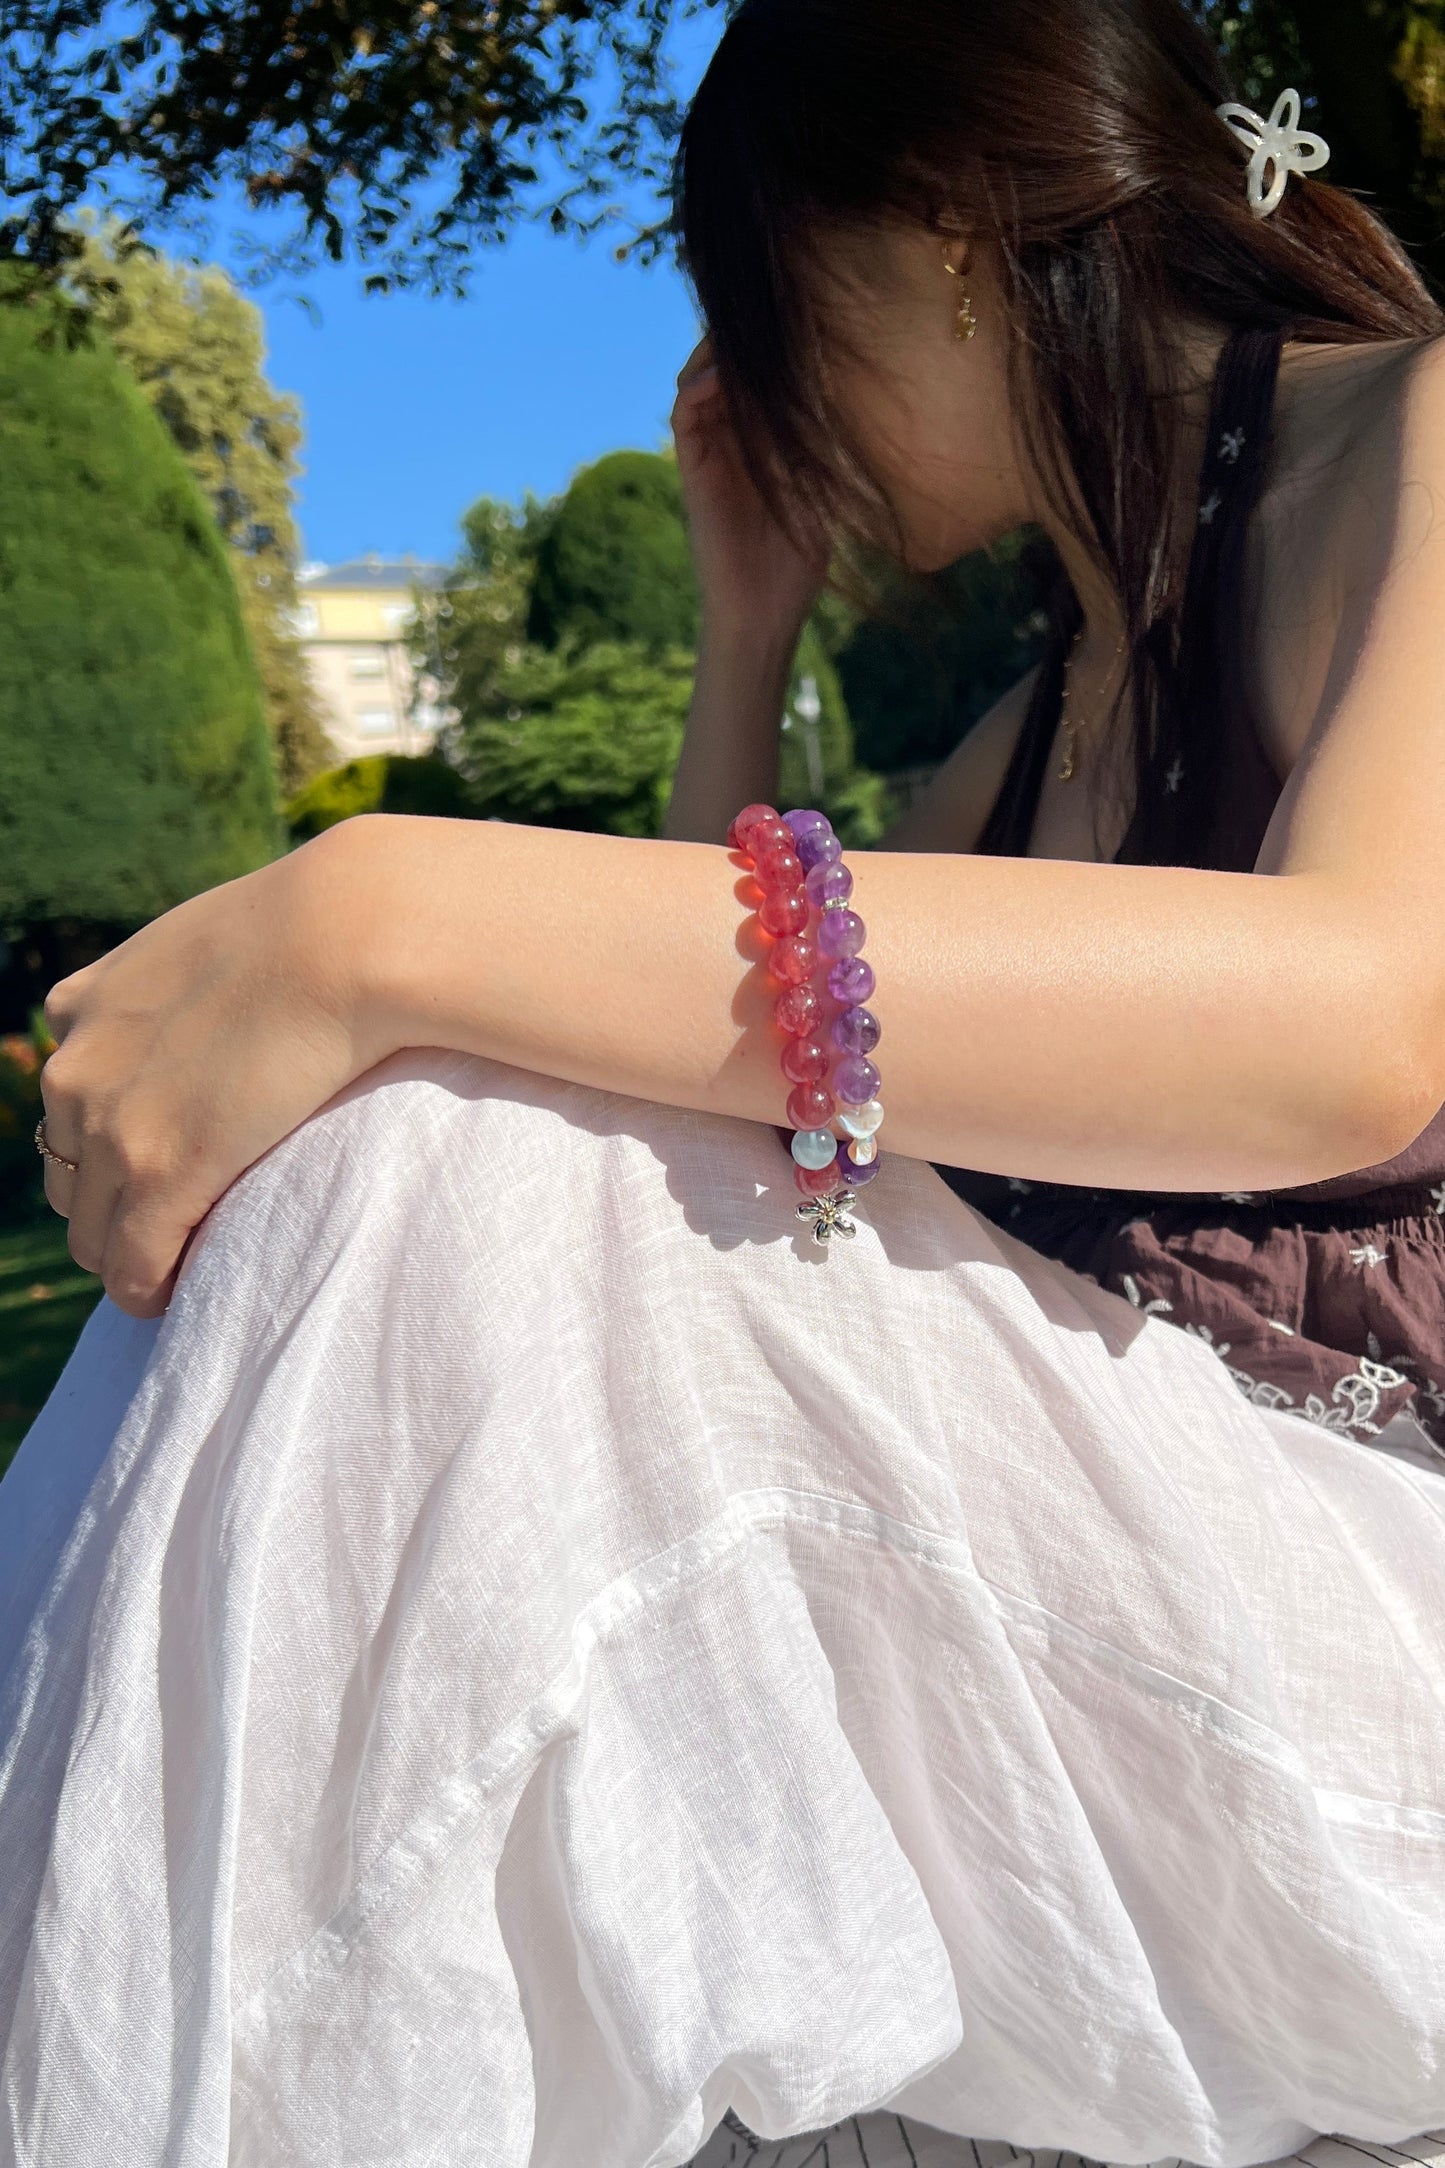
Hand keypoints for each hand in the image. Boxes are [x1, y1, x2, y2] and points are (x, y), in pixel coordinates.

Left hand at [36, 826, 392, 1318]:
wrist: (346, 932)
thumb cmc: (317, 924)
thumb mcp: (218, 936)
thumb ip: (193, 976)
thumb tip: (246, 992)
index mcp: (85, 1005)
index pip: (69, 1106)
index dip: (116, 1143)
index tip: (167, 1161)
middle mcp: (79, 1067)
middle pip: (71, 1175)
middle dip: (116, 1201)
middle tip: (181, 1217)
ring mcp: (115, 1126)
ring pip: (92, 1230)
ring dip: (132, 1249)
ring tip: (188, 1256)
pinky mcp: (162, 1175)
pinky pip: (131, 1269)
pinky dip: (148, 1290)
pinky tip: (179, 1294)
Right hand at [671, 333, 829, 641]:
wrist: (764, 614)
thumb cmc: (798, 563)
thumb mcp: (824, 490)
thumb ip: (828, 446)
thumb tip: (856, 397)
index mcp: (761, 445)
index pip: (757, 380)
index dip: (769, 348)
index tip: (796, 316)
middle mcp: (730, 443)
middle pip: (724, 371)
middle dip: (741, 338)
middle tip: (764, 309)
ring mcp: (709, 455)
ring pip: (700, 382)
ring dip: (716, 352)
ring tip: (740, 329)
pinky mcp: (693, 472)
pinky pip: (686, 415)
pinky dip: (697, 386)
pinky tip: (721, 373)